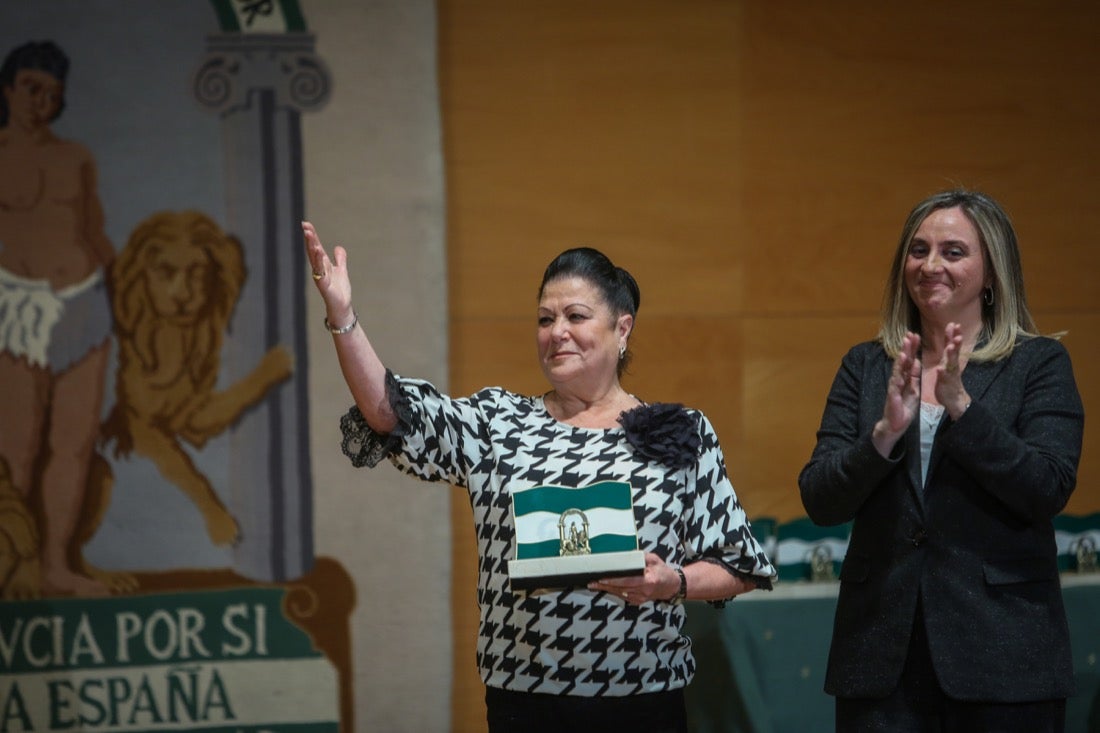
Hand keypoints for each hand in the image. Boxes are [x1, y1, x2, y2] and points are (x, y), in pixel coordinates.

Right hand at [303, 221, 353, 324]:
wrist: (342, 306)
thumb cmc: (339, 290)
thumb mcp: (341, 270)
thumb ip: (340, 259)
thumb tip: (338, 247)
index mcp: (323, 264)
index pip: (316, 247)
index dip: (312, 236)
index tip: (306, 224)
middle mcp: (319, 269)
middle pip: (313, 250)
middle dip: (309, 238)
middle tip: (305, 225)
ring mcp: (320, 276)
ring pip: (314, 258)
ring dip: (312, 246)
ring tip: (310, 234)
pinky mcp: (323, 284)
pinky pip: (320, 271)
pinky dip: (318, 261)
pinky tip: (318, 251)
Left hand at [587, 553, 678, 604]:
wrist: (672, 586)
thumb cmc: (663, 571)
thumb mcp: (654, 560)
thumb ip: (640, 557)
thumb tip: (626, 555)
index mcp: (648, 581)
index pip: (627, 581)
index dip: (614, 581)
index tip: (602, 579)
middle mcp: (643, 591)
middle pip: (620, 589)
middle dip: (605, 586)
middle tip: (592, 582)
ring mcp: (640, 598)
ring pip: (620, 594)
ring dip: (606, 589)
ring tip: (594, 585)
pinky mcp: (638, 601)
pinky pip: (623, 596)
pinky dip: (614, 591)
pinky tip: (605, 588)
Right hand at [873, 331, 920, 456]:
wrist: (895, 425)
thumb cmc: (904, 409)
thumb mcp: (914, 391)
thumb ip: (914, 377)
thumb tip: (916, 362)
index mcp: (906, 379)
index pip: (909, 361)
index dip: (912, 349)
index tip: (915, 336)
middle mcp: (899, 379)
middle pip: (904, 361)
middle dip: (907, 348)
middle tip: (910, 334)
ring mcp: (894, 386)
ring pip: (899, 368)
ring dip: (902, 356)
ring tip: (905, 344)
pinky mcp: (893, 394)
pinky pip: (896, 380)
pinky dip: (899, 370)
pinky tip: (901, 362)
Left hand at [935, 322, 971, 419]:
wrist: (954, 399)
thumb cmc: (949, 379)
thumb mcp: (948, 363)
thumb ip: (949, 351)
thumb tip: (951, 338)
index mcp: (949, 360)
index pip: (952, 345)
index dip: (952, 334)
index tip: (954, 323)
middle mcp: (952, 365)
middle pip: (954, 351)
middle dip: (956, 341)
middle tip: (958, 331)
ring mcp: (950, 374)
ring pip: (951, 363)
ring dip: (951, 355)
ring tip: (950, 346)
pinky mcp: (945, 383)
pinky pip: (943, 377)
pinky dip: (942, 372)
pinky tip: (939, 368)